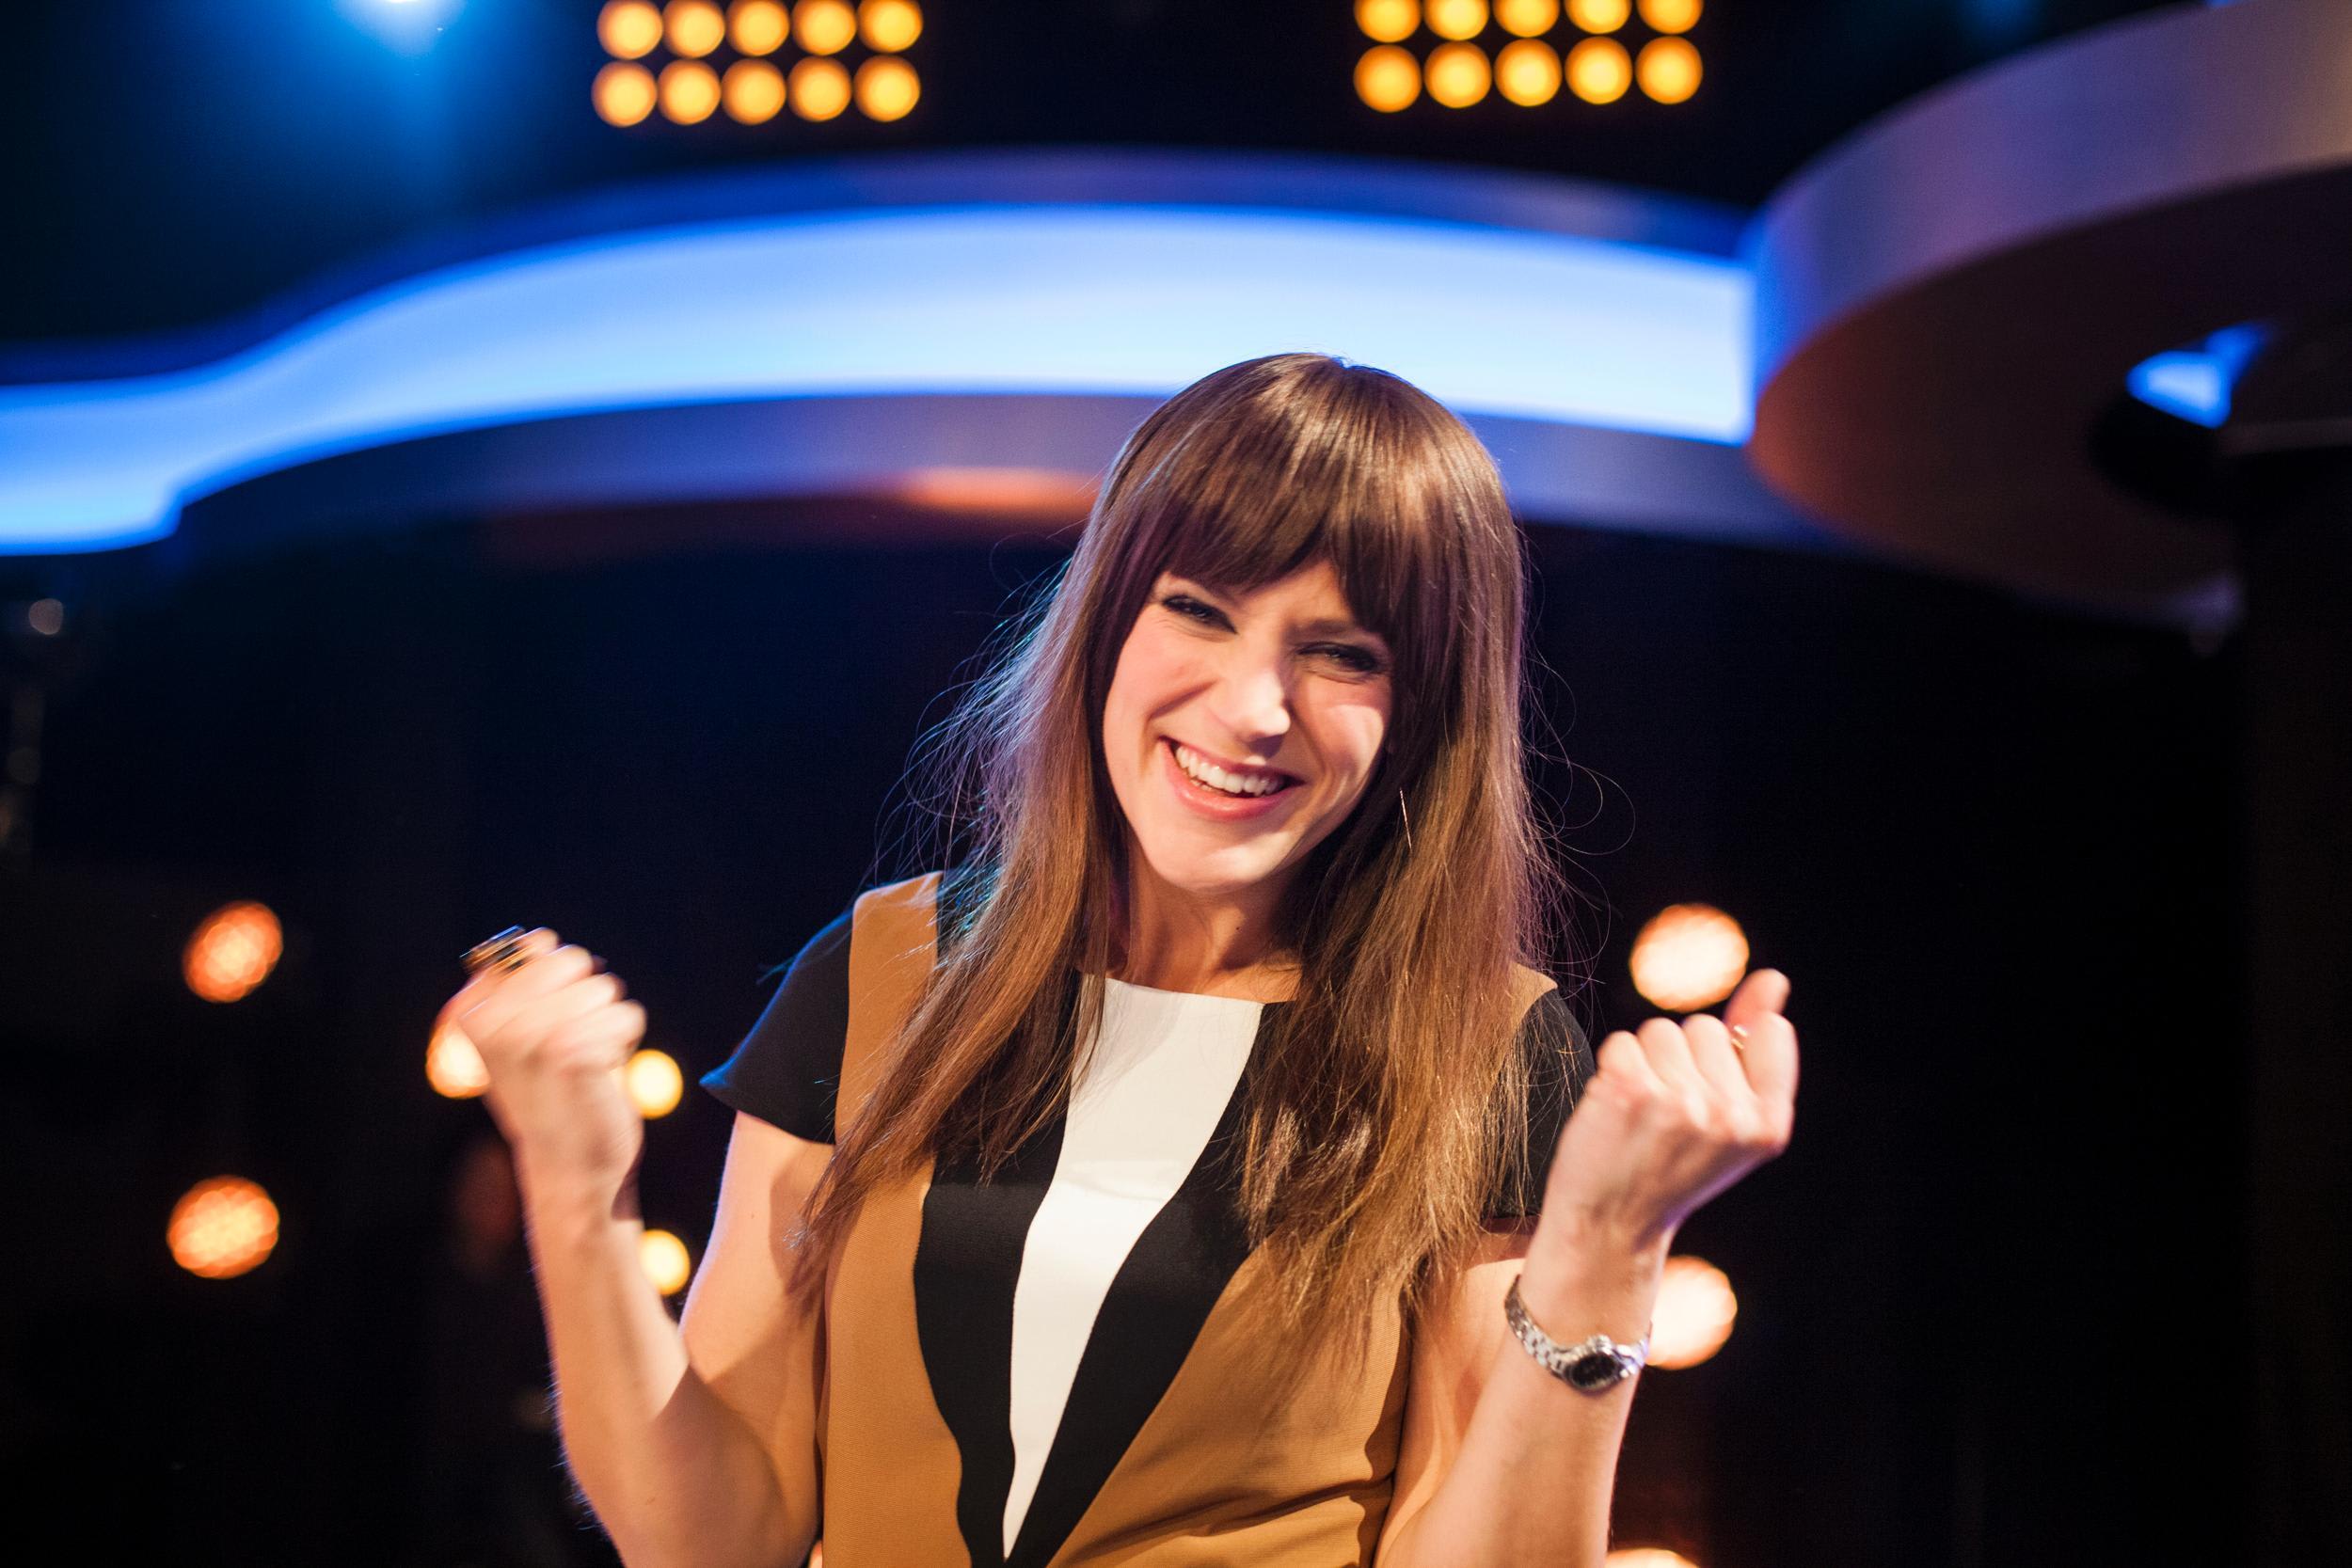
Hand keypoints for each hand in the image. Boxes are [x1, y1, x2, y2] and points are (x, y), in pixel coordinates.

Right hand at [434, 929, 648, 1204]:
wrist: (568, 1166)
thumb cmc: (550, 1094)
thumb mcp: (519, 1037)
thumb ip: (522, 985)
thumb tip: (539, 940)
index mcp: (471, 1011)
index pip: (534, 945)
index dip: (559, 979)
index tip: (546, 1023)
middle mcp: (493, 1021)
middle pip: (574, 960)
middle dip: (587, 997)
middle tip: (570, 1046)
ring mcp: (532, 1036)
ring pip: (604, 988)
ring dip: (607, 1022)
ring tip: (584, 1063)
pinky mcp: (573, 1053)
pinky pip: (626, 1015)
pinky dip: (624, 1041)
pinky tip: (601, 1075)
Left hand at [1532, 969, 1799, 1262]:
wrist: (1610, 1226)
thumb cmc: (1669, 1166)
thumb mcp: (1728, 1119)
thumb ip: (1753, 1048)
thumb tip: (1774, 979)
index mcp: (1769, 1125)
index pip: (1771, 1032)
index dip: (1731, 1053)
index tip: (1709, 1094)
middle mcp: (1732, 1116)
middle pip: (1705, 1026)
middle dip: (1681, 1059)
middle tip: (1667, 1118)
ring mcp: (1681, 1103)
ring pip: (1660, 1031)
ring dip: (1644, 1063)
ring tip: (1640, 1116)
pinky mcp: (1630, 1091)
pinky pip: (1622, 1042)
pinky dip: (1612, 1069)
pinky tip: (1615, 1112)